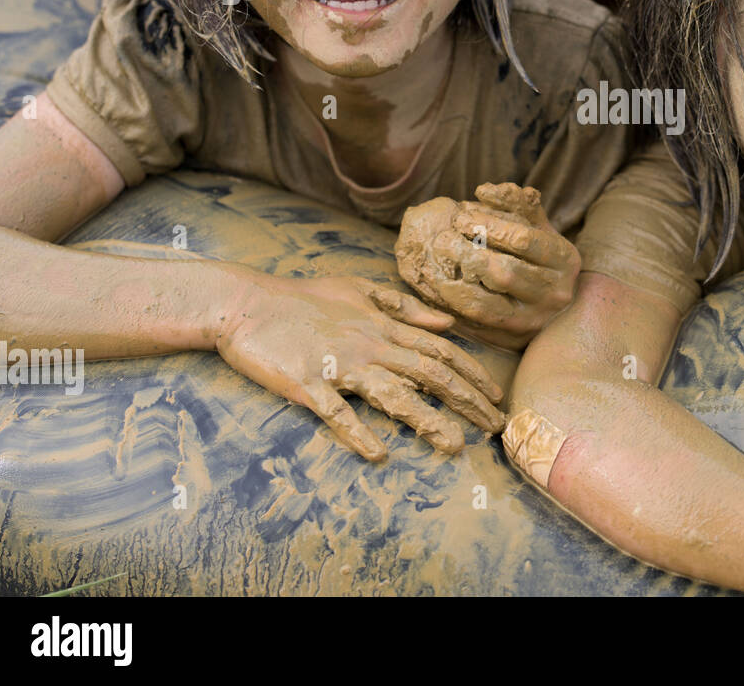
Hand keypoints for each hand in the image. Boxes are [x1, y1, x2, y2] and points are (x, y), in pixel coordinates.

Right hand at [215, 271, 504, 459]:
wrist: (246, 303)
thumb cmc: (303, 297)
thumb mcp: (360, 291)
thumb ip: (404, 308)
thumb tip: (447, 322)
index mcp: (383, 326)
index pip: (440, 351)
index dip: (473, 374)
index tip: (497, 397)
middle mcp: (370, 346)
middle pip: (429, 374)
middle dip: (467, 400)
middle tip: (495, 427)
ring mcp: (338, 366)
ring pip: (392, 394)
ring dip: (425, 420)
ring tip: (453, 444)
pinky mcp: (306, 384)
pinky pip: (336, 412)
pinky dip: (357, 432)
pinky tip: (377, 453)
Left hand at [395, 183, 579, 348]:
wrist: (560, 308)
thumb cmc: (540, 258)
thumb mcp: (538, 228)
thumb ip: (517, 205)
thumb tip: (485, 190)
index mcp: (565, 259)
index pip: (523, 239)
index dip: (488, 225)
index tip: (460, 215)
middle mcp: (556, 292)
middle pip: (505, 272)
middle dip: (469, 252)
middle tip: (442, 238)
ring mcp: (535, 319)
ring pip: (490, 303)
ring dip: (457, 282)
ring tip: (438, 264)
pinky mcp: (514, 338)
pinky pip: (479, 323)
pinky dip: (457, 304)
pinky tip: (440, 287)